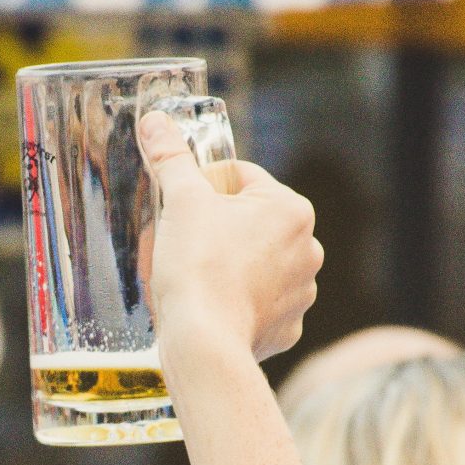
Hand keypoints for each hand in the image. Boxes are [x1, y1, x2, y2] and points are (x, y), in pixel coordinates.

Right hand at [137, 109, 320, 363]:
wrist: (204, 342)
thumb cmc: (197, 267)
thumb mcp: (180, 201)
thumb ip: (171, 158)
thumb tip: (156, 122)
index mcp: (290, 208)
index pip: (241, 177)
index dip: (203, 185)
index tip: (181, 205)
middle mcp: (309, 248)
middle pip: (250, 220)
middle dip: (216, 227)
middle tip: (183, 242)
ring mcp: (301, 292)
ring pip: (256, 262)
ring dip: (229, 263)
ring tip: (197, 277)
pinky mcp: (287, 327)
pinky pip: (260, 303)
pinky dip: (238, 302)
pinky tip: (213, 305)